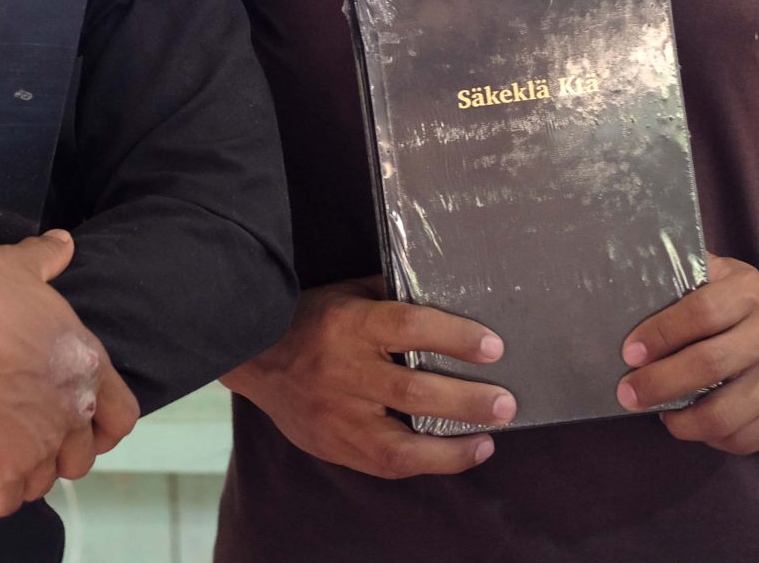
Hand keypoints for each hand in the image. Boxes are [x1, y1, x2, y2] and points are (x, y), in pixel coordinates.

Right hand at [0, 230, 140, 520]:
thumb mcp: (15, 266)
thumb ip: (45, 259)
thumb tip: (62, 243)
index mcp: (84, 364)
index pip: (121, 414)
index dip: (104, 428)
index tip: (85, 432)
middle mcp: (70, 409)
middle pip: (79, 457)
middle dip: (54, 455)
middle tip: (24, 443)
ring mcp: (38, 443)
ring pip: (40, 482)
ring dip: (18, 478)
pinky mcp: (0, 469)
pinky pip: (1, 503)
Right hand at [222, 277, 511, 479]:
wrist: (253, 357)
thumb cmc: (310, 319)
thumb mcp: (348, 293)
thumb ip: (393, 297)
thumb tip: (450, 296)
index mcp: (349, 324)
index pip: (409, 327)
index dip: (454, 338)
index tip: (493, 347)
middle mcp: (344, 372)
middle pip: (414, 390)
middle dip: (467, 400)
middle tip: (504, 403)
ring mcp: (338, 416)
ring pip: (400, 444)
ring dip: (452, 448)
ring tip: (488, 439)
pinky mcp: (334, 447)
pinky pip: (386, 465)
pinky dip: (428, 463)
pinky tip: (459, 453)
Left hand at [617, 254, 758, 454]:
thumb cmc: (739, 309)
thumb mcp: (719, 278)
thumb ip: (683, 277)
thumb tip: (632, 289)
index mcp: (752, 293)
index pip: (701, 312)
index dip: (660, 334)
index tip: (630, 354)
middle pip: (708, 364)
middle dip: (658, 383)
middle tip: (628, 393)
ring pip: (722, 413)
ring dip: (680, 421)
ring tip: (660, 413)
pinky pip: (739, 439)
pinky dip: (708, 438)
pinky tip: (694, 423)